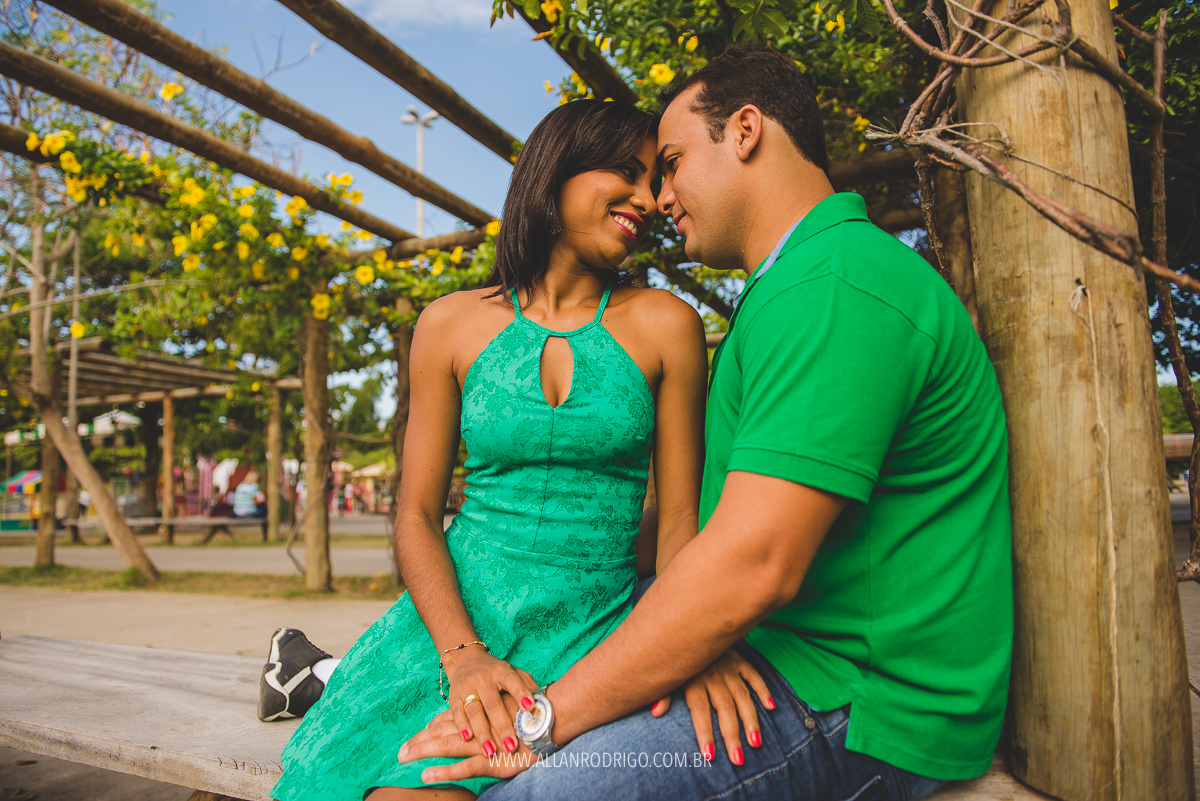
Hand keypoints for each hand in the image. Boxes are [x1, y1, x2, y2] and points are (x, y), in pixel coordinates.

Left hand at [400, 695, 538, 782]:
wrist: (555, 717)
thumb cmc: (539, 714)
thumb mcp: (517, 706)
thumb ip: (502, 710)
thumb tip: (493, 714)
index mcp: (484, 714)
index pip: (452, 721)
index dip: (433, 728)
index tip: (418, 736)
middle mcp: (480, 726)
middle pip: (444, 733)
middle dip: (421, 742)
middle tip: (400, 751)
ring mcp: (485, 743)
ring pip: (448, 746)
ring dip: (424, 752)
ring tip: (403, 758)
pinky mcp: (493, 760)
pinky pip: (464, 767)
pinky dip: (444, 771)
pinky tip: (426, 774)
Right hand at [443, 648, 538, 759]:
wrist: (465, 659)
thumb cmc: (496, 672)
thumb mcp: (513, 672)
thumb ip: (527, 685)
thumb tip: (545, 702)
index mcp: (501, 671)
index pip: (512, 681)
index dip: (521, 693)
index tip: (530, 707)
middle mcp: (484, 678)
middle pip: (493, 703)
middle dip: (502, 726)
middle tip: (512, 746)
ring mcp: (467, 687)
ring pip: (474, 711)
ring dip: (482, 732)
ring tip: (490, 751)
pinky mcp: (454, 696)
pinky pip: (457, 713)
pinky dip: (462, 726)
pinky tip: (468, 739)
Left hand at [650, 649, 774, 764]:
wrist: (686, 622)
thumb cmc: (673, 656)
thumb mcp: (665, 673)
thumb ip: (662, 692)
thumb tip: (655, 713)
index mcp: (692, 680)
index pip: (700, 710)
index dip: (704, 733)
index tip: (709, 756)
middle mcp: (712, 675)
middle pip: (724, 708)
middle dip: (731, 735)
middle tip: (738, 760)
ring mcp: (728, 667)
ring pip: (742, 696)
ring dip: (750, 719)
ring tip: (756, 742)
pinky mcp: (738, 660)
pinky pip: (753, 674)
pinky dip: (763, 689)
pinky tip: (771, 707)